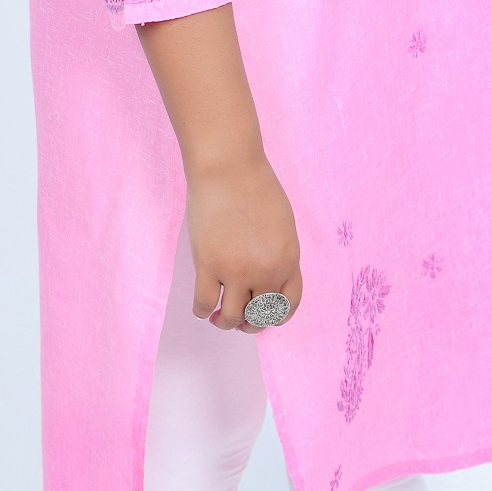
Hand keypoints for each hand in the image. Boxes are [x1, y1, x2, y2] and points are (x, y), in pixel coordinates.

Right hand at [187, 152, 302, 331]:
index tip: (263, 316)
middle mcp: (266, 271)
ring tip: (218, 317)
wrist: (228, 167)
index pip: (289, 305)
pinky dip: (203, 312)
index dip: (275, 317)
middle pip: (260, 316)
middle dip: (249, 323)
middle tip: (238, 319)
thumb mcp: (282, 223)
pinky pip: (204, 304)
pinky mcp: (209, 266)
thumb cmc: (255, 185)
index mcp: (288, 259)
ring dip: (225, 323)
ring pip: (232, 318)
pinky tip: (203, 307)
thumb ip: (279, 252)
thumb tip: (268, 277)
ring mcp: (237, 271)